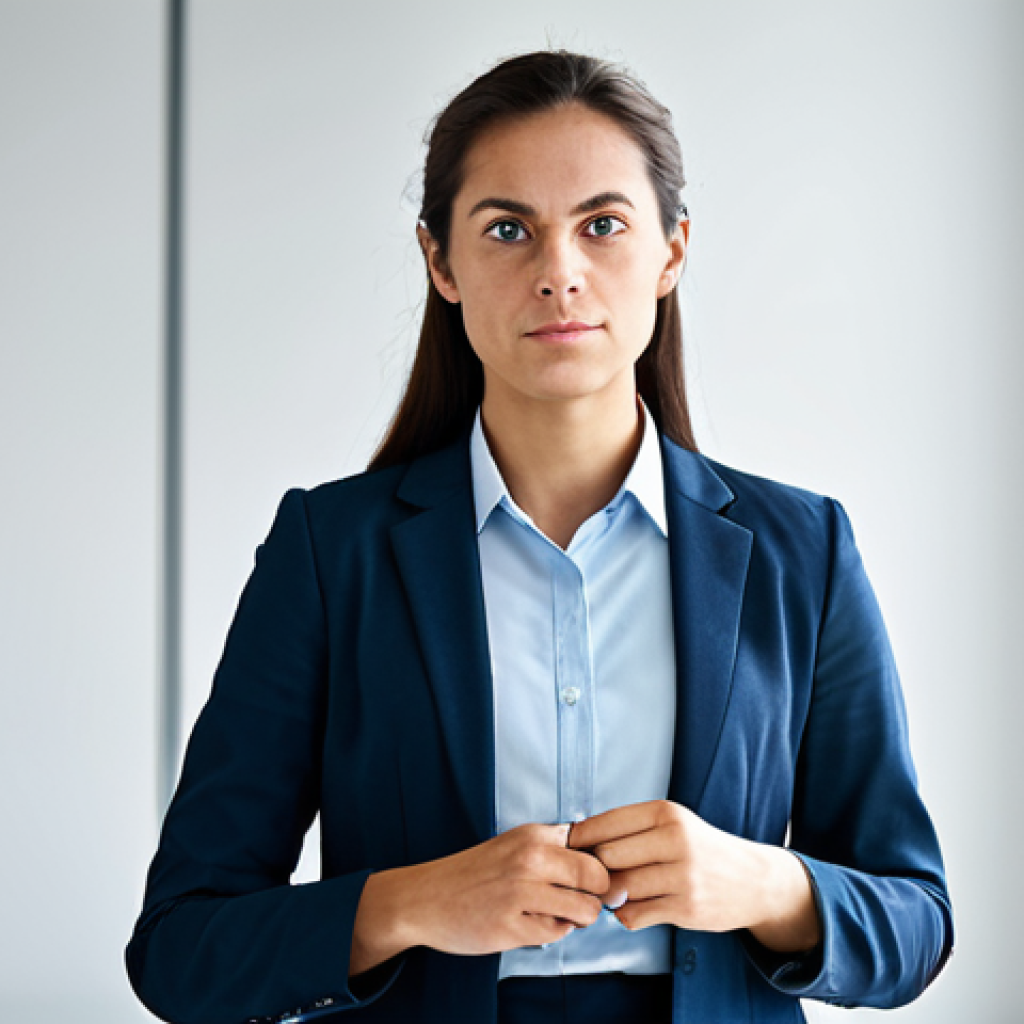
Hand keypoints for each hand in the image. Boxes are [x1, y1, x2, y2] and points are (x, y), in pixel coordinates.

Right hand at [396, 823, 611, 957]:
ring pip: (584, 909)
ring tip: (560, 913)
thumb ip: (551, 851)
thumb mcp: (512, 846)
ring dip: (579, 917)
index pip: (591, 844)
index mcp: (532, 835)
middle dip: (598, 893)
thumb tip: (600, 868)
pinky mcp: (511, 926)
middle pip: (596, 875)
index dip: (599, 864)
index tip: (595, 876)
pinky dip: (554, 932)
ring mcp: (520, 893)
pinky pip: (557, 933)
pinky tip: (535, 924)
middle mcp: (529, 858)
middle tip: (584, 899)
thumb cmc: (472, 874)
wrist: (425, 898)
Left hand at [567, 800, 819, 951]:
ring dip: (611, 895)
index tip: (570, 847)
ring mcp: (682, 876)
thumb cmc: (701, 849)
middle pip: (607, 857)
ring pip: (619, 888)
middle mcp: (675, 840)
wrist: (753, 880)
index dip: (581, 838)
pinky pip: (634, 915)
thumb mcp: (672, 823)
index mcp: (666, 813)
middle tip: (596, 875)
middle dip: (596, 869)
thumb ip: (630, 829)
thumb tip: (577, 840)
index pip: (606, 823)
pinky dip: (627, 915)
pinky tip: (637, 906)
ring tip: (618, 891)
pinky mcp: (687, 908)